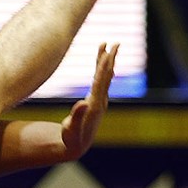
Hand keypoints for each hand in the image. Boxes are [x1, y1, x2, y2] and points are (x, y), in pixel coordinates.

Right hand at [60, 42, 116, 158]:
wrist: (77, 145)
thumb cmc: (71, 137)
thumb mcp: (71, 128)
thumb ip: (76, 116)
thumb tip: (83, 104)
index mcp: (94, 104)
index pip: (100, 81)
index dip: (103, 66)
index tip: (106, 52)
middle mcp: (100, 100)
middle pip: (106, 75)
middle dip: (110, 59)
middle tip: (115, 43)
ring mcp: (99, 100)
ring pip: (104, 76)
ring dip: (105, 61)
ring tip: (107, 46)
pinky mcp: (95, 100)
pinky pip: (100, 80)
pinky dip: (101, 69)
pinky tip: (102, 62)